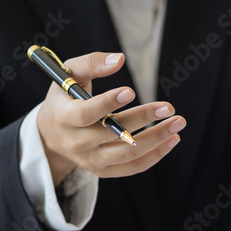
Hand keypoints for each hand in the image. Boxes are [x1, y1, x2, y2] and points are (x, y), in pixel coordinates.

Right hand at [36, 52, 185, 184]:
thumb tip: (119, 59)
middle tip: (168, 107)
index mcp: (64, 117)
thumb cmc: (65, 97)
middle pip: (112, 133)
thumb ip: (91, 63)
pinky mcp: (104, 170)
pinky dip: (155, 155)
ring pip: (127, 153)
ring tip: (177, 123)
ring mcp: (91, 159)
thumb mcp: (68, 75)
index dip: (107, 103)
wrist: (52, 135)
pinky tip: (172, 140)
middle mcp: (77, 142)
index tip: (131, 91)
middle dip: (142, 119)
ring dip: (156, 139)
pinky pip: (133, 167)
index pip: (85, 114)